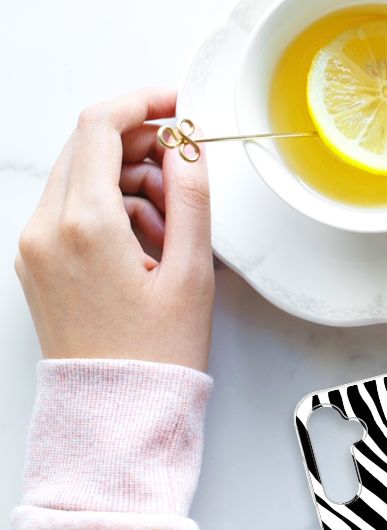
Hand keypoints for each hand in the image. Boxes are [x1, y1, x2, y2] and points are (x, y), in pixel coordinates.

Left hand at [15, 88, 213, 371]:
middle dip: (141, 147)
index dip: (143, 103)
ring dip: (129, 182)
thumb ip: (192, 198)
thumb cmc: (156, 354)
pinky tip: (147, 244)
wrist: (117, 411)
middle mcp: (47, 229)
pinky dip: (111, 209)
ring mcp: (35, 246)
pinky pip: (72, 210)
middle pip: (88, 147)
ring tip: (173, 227)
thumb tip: (188, 147)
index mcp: (85, 225)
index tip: (176, 105)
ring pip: (82, 178)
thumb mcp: (192, 272)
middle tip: (185, 173)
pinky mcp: (37, 263)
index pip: (101, 127)